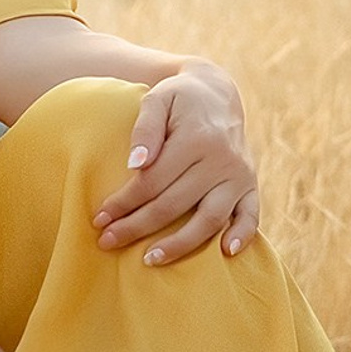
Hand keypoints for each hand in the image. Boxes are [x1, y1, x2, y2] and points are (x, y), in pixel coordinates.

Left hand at [95, 65, 259, 264]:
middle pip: (174, 204)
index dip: (123, 202)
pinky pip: (251, 216)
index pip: (152, 182)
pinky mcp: (251, 184)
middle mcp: (221, 160)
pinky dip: (242, 236)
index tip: (99, 218)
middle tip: (107, 241)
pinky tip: (225, 255)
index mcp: (196, 139)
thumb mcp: (157, 99)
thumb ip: (144, 129)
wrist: (217, 92)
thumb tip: (135, 164)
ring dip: (180, 244)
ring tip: (150, 259)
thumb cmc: (178, 98)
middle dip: (137, 226)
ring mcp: (239, 175)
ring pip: (210, 219)